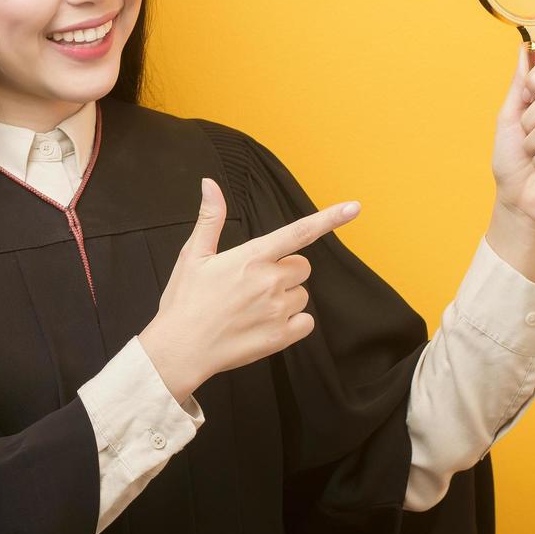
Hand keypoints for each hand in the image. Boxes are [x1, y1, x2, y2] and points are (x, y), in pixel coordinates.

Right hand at [139, 178, 360, 401]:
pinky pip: (305, 322)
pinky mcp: (281, 337)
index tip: (354, 208)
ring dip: (286, 298)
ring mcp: (278, 310)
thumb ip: (211, 218)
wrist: (180, 349)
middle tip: (254, 283)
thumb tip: (210, 183)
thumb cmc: (185, 301)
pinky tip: (265, 324)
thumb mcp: (194, 254)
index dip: (329, 218)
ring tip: (253, 307)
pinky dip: (292, 323)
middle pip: (302, 266)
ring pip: (302, 294)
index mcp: (252, 257)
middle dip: (285, 271)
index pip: (299, 232)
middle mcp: (270, 280)